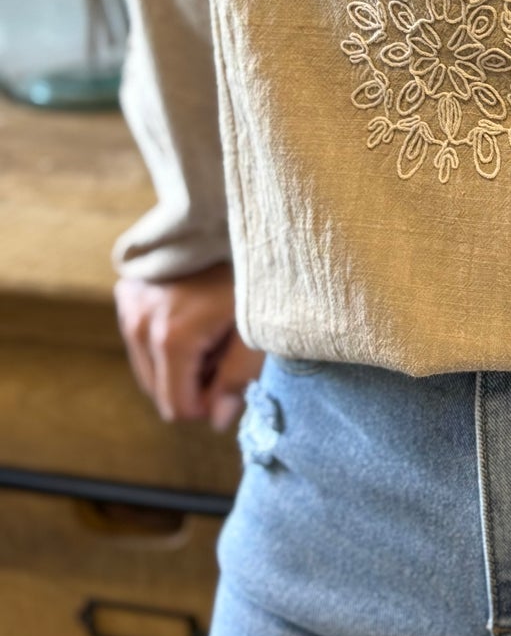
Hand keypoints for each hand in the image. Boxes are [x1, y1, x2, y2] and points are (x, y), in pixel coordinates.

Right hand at [114, 260, 265, 430]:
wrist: (225, 214)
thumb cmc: (251, 273)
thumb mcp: (258, 330)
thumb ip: (238, 380)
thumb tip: (217, 420)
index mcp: (171, 339)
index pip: (176, 408)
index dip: (208, 404)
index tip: (231, 378)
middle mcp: (139, 324)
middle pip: (158, 390)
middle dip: (193, 381)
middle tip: (224, 348)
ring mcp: (129, 305)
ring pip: (148, 365)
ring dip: (178, 359)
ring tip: (211, 326)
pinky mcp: (127, 289)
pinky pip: (141, 335)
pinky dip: (165, 336)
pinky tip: (193, 310)